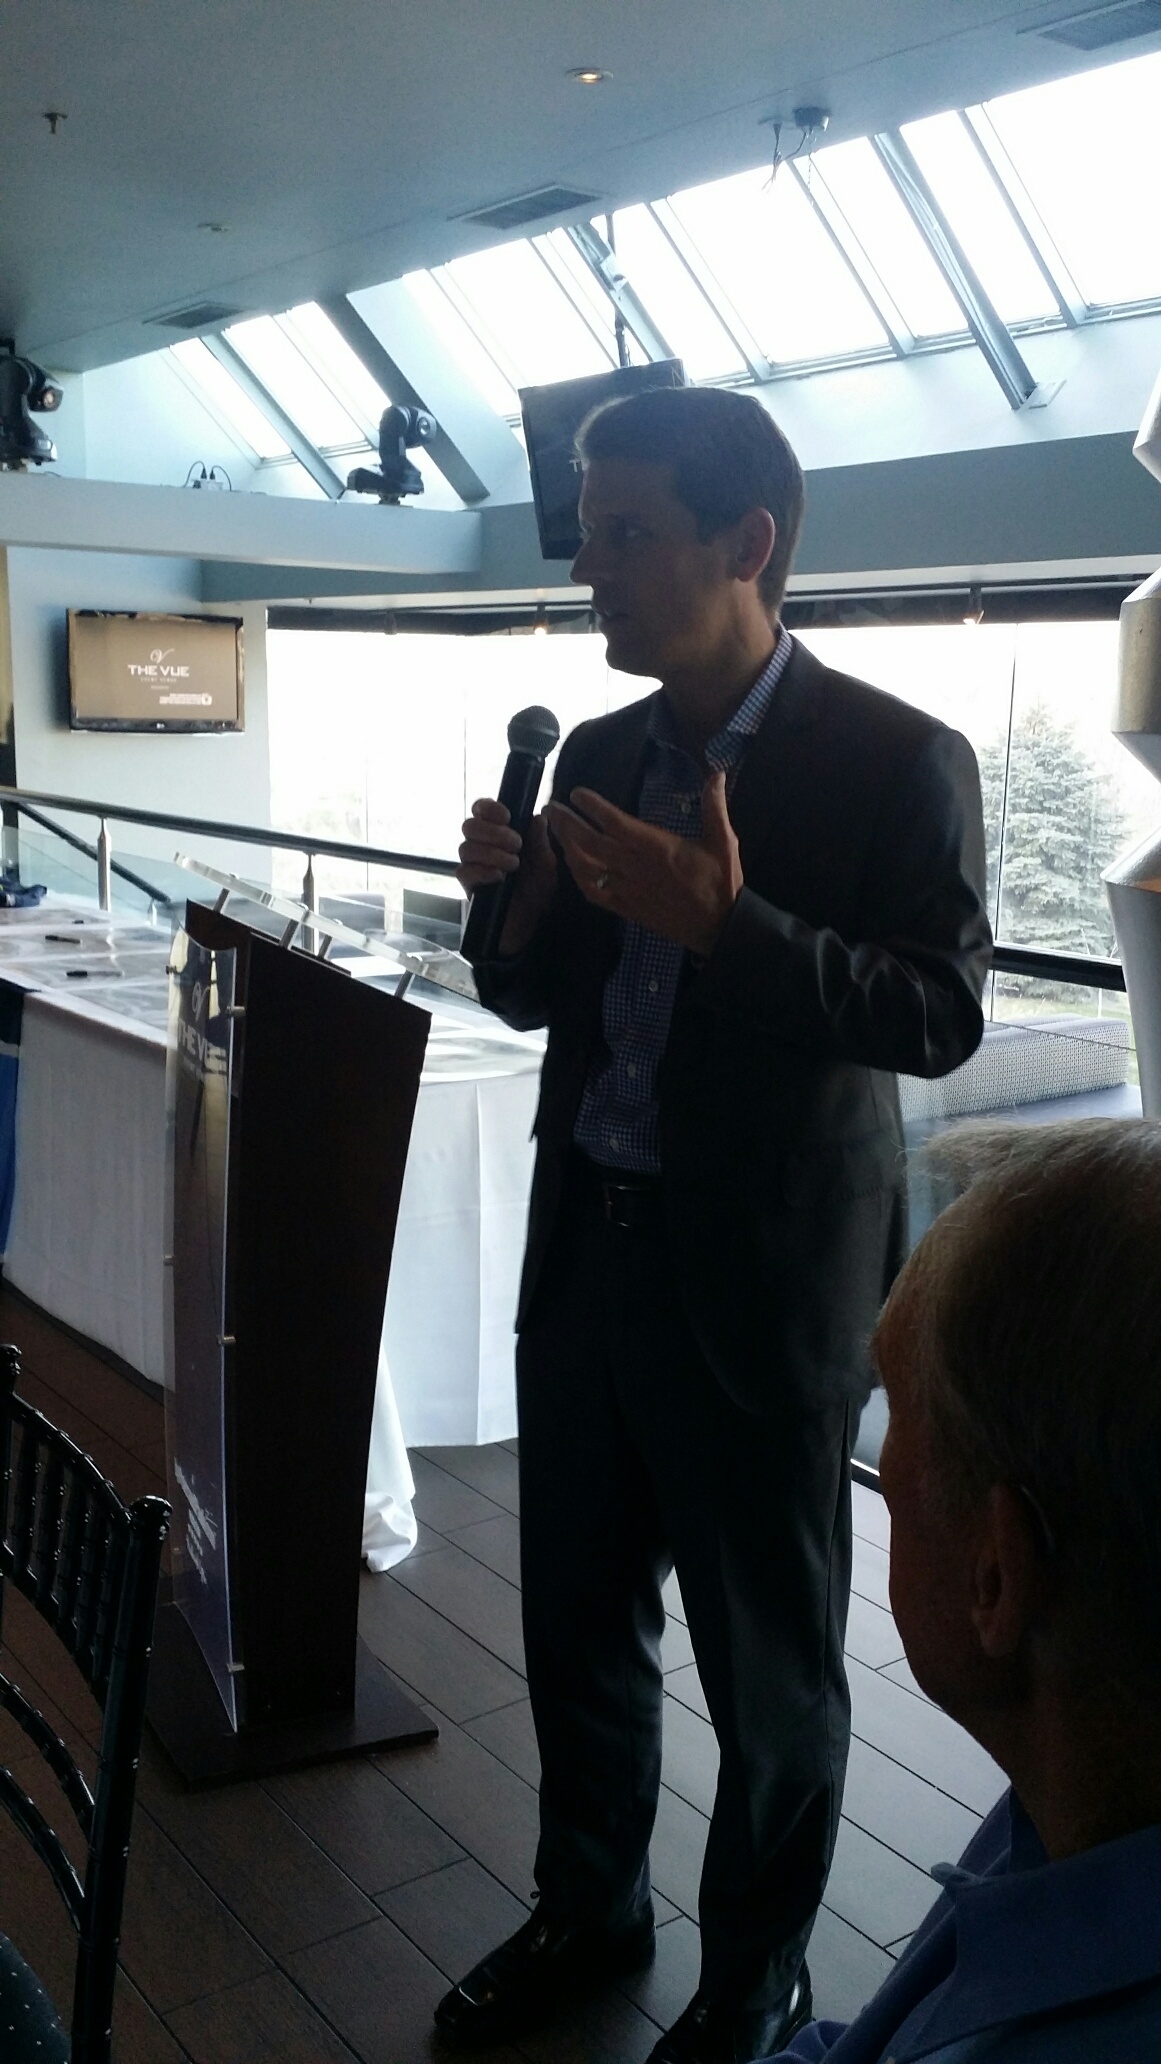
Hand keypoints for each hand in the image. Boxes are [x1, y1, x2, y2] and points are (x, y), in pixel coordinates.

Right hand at [457, 798, 556, 954]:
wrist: (533, 922)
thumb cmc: (538, 888)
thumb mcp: (546, 862)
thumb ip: (540, 840)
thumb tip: (537, 816)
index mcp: (499, 833)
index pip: (481, 810)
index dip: (489, 808)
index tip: (507, 817)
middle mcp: (482, 846)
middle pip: (469, 825)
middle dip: (493, 832)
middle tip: (516, 845)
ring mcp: (473, 866)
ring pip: (465, 847)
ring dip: (491, 852)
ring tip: (514, 864)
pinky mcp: (469, 887)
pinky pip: (464, 872)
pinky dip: (482, 871)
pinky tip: (500, 877)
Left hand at [547, 770, 742, 956]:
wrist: (720, 927)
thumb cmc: (722, 882)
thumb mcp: (724, 841)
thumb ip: (715, 807)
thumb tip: (716, 772)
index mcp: (658, 848)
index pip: (617, 824)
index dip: (593, 808)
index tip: (576, 793)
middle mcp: (637, 868)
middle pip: (591, 844)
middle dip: (567, 824)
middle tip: (550, 808)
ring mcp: (628, 890)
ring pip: (587, 869)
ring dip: (567, 849)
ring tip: (556, 832)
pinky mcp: (626, 908)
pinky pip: (594, 893)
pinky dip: (578, 878)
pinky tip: (572, 865)